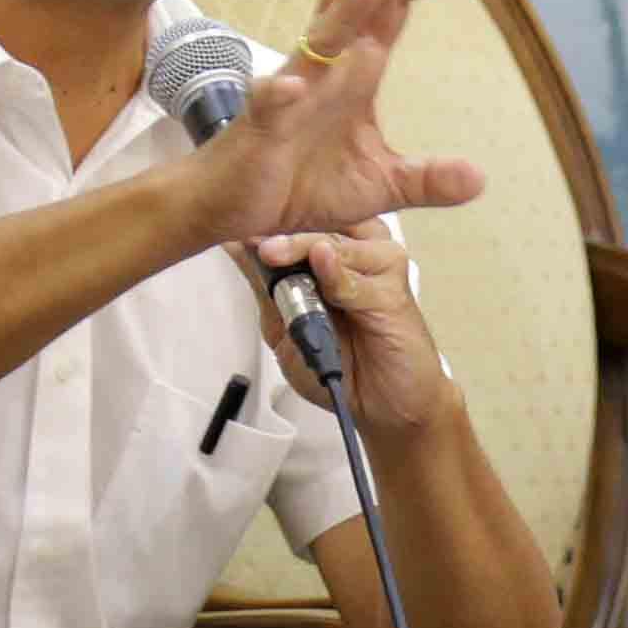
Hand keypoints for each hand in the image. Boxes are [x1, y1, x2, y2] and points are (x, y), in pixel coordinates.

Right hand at [185, 0, 486, 244]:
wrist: (232, 208)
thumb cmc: (301, 185)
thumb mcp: (378, 186)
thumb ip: (426, 178)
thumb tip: (479, 179)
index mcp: (356, 70)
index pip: (390, 8)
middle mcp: (325, 68)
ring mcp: (291, 91)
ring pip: (316, 37)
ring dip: (341, 11)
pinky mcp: (259, 126)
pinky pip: (267, 102)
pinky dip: (280, 92)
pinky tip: (293, 87)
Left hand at [237, 223, 453, 438]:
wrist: (382, 406)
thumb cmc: (338, 364)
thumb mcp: (284, 327)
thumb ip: (266, 290)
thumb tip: (234, 250)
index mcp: (328, 253)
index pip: (296, 222)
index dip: (265, 221)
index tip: (232, 222)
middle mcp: (355, 252)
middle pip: (316, 225)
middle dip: (278, 231)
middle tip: (249, 238)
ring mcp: (378, 268)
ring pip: (336, 244)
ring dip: (303, 247)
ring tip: (273, 253)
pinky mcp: (396, 292)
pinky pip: (361, 280)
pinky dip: (338, 277)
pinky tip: (323, 268)